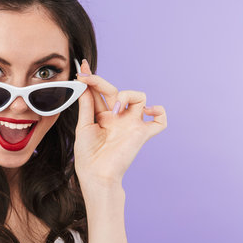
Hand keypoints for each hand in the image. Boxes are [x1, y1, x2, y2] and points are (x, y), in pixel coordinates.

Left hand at [73, 59, 166, 185]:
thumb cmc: (88, 156)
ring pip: (140, 97)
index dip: (92, 79)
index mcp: (103, 116)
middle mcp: (119, 118)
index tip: (81, 67)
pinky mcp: (142, 134)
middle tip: (87, 78)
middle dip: (101, 82)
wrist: (96, 175)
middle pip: (116, 91)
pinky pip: (160, 120)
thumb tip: (83, 85)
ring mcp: (132, 124)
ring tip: (114, 110)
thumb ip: (86, 106)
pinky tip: (146, 112)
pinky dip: (158, 111)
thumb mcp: (83, 127)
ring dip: (128, 95)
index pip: (99, 93)